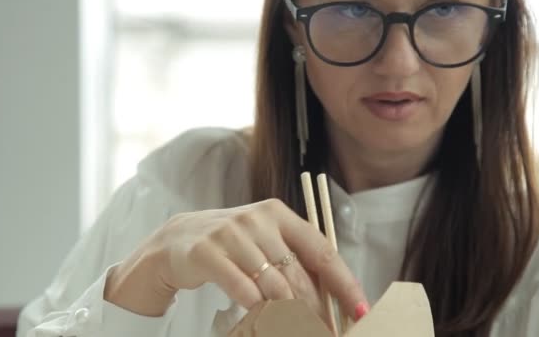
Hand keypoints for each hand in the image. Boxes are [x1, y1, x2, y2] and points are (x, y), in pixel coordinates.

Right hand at [104, 199, 368, 325]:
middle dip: (315, 312)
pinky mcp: (208, 252)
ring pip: (272, 285)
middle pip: (298, 274)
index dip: (344, 282)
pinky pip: (242, 290)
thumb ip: (293, 261)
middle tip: (322, 332)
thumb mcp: (264, 242)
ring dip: (288, 317)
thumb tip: (332, 298)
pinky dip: (258, 312)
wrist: (178, 239)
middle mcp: (257, 219)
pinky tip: (263, 322)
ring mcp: (231, 234)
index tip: (360, 309)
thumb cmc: (231, 244)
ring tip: (295, 332)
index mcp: (278, 214)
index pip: (321, 250)